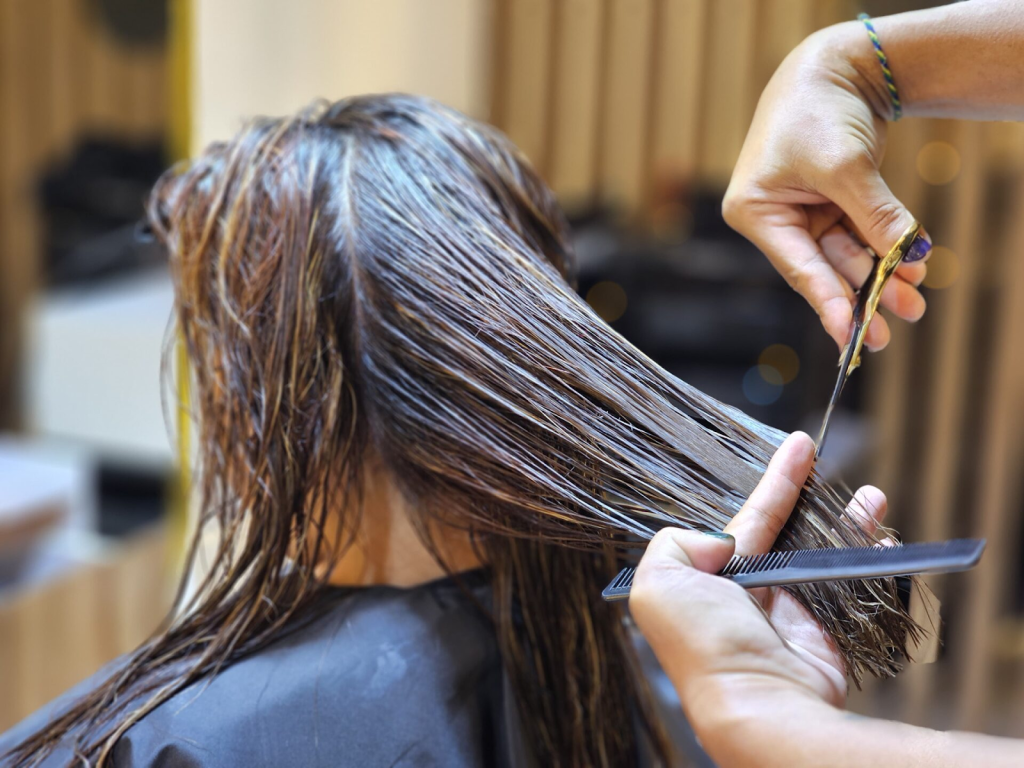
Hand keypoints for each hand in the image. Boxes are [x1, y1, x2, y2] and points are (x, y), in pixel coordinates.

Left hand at [629, 433, 887, 744]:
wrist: (761, 704)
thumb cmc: (706, 645)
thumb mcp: (658, 582)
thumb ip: (676, 542)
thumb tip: (721, 538)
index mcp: (708, 583)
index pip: (744, 523)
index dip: (772, 485)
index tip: (797, 448)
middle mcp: (747, 596)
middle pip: (783, 532)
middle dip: (805, 493)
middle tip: (821, 455)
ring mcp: (790, 613)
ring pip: (821, 554)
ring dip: (846, 520)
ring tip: (870, 495)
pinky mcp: (826, 631)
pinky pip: (850, 585)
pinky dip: (868, 560)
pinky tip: (880, 537)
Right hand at [723, 24, 929, 350]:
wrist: (835, 66)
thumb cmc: (817, 110)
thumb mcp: (845, 166)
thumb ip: (874, 216)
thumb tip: (909, 257)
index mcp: (755, 212)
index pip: (796, 267)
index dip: (827, 303)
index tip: (851, 337)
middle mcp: (775, 217)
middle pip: (823, 267)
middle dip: (862, 293)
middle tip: (894, 327)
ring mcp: (803, 211)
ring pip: (846, 255)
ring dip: (880, 275)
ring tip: (914, 298)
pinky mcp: (830, 203)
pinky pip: (860, 234)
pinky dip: (885, 247)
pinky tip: (912, 264)